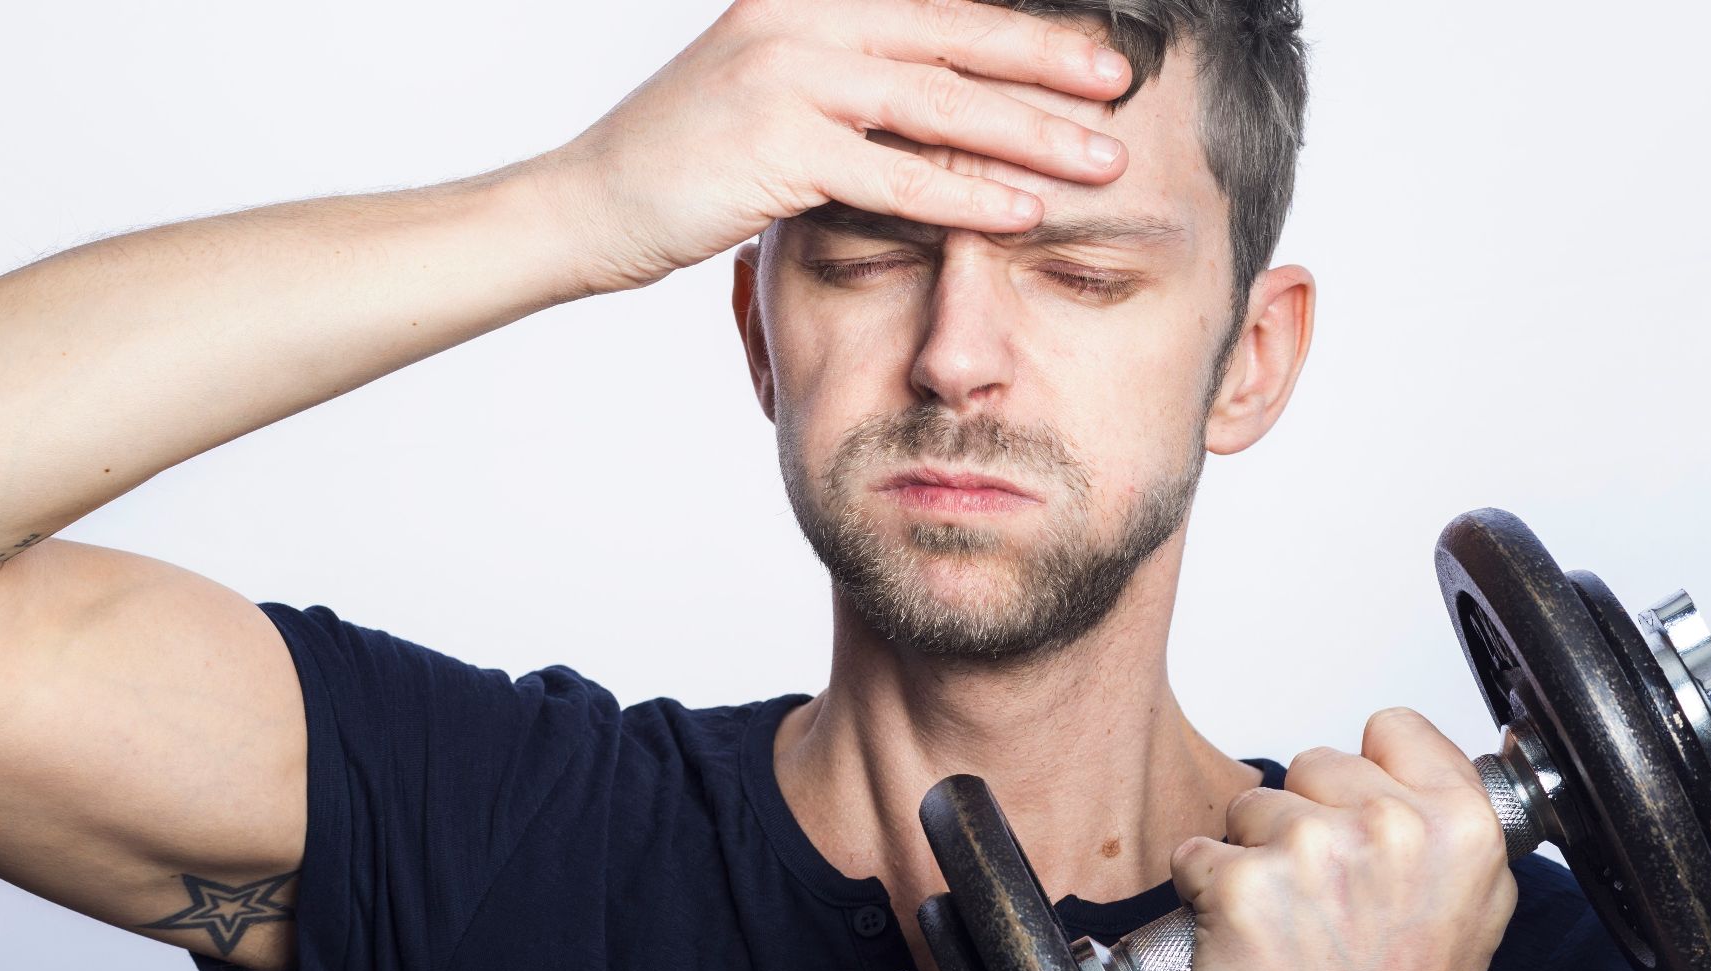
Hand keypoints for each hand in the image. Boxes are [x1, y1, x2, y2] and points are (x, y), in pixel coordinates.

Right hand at [539, 0, 1131, 293]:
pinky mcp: (777, 145)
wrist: (588, 204)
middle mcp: (802, 21)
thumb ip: (846, 81)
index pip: (937, 11)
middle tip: (1122, 93)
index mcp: (808, 1)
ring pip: (938, 104)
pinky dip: (964, 193)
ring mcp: (787, 77)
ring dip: (1029, 134)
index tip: (1093, 58)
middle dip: (1048, 66)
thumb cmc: (686, 160)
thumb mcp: (768, 90)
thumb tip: (933, 98)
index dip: (1021, 32)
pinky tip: (1021, 209)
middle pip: (954, 41)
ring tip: (1101, 161)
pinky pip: (894, 173)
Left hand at [1170, 708, 1515, 970]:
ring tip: (1293, 918)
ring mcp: (1311, 853)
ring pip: (1250, 805)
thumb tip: (1400, 756)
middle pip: (1312, 763)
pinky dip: (1206, 889)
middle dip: (1307, 818)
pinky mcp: (1241, 886)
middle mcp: (1388, 829)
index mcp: (1456, 822)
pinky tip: (1250, 933)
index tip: (1361, 814)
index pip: (1392, 726)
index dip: (1368, 771)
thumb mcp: (1477, 894)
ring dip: (1256, 854)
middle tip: (1329, 891)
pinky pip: (1196, 852)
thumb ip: (1444, 812)